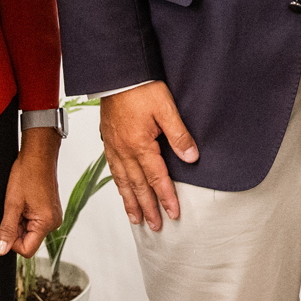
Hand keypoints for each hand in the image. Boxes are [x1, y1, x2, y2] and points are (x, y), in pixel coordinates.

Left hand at [0, 126, 64, 255]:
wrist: (38, 155)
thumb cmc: (27, 175)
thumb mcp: (12, 204)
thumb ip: (7, 230)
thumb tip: (0, 250)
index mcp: (47, 223)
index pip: (26, 250)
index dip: (12, 241)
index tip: (7, 224)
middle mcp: (54, 222)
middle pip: (29, 240)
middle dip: (16, 229)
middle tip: (14, 209)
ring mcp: (53, 216)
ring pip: (30, 231)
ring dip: (20, 221)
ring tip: (20, 203)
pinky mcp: (51, 210)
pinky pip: (35, 222)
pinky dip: (26, 215)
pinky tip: (24, 201)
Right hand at [100, 83, 198, 231]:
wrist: (117, 73)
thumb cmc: (141, 88)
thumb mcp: (166, 108)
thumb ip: (179, 135)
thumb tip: (192, 158)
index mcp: (139, 145)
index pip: (156, 178)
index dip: (166, 197)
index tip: (174, 213)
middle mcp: (124, 151)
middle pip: (137, 186)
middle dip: (147, 208)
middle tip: (155, 226)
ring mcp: (113, 147)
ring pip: (122, 181)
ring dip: (130, 202)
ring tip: (136, 219)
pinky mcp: (108, 140)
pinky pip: (113, 170)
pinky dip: (119, 185)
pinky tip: (122, 190)